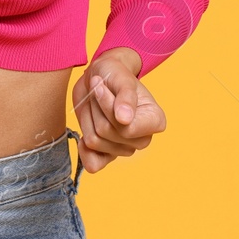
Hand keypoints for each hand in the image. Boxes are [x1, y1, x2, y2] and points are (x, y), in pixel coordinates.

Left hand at [71, 48, 165, 173]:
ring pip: (95, 142)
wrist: (99, 78)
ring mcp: (125, 149)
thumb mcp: (121, 77)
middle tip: (97, 91)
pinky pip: (93, 164)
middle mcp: (143, 138)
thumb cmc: (114, 74)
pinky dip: (84, 149)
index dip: (108, 107)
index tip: (100, 86)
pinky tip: (84, 132)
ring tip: (93, 103)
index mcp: (154, 120)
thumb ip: (126, 96)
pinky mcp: (108, 154)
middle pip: (107, 134)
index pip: (126, 129)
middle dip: (96, 110)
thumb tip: (125, 119)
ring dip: (88, 119)